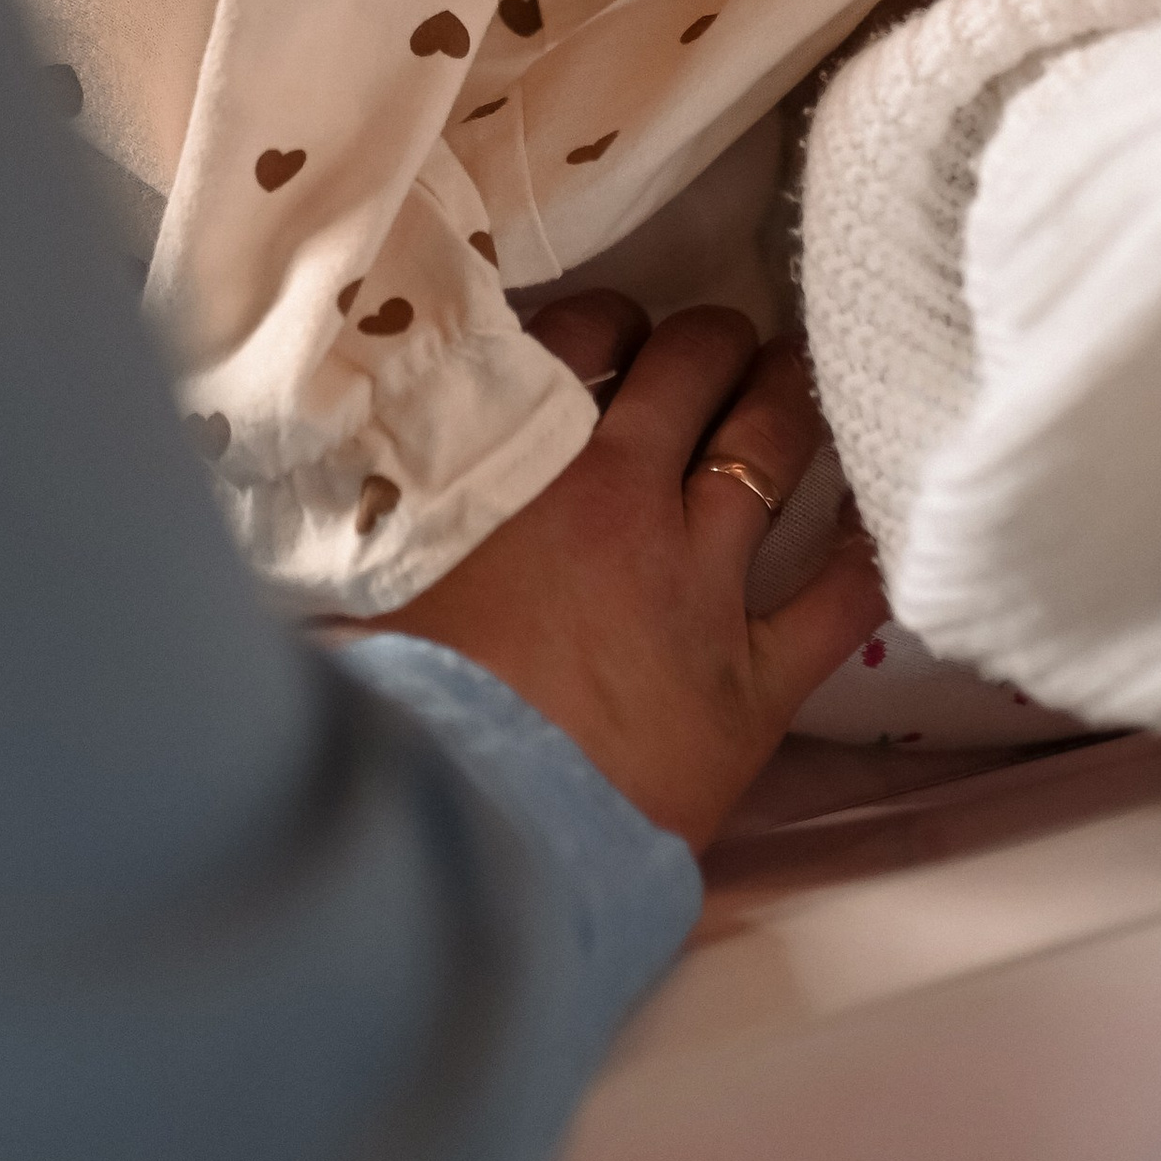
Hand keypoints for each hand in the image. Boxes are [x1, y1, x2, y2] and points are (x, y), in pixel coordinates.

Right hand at [389, 293, 885, 853]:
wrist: (471, 837)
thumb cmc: (395, 715)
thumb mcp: (353, 590)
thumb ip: (357, 528)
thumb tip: (285, 511)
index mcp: (525, 468)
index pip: (584, 338)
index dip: (608, 322)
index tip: (612, 335)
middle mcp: (627, 502)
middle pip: (696, 371)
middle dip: (715, 344)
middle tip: (722, 344)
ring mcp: (703, 588)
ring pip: (772, 452)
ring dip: (790, 404)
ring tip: (799, 383)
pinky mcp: (756, 682)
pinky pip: (840, 599)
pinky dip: (864, 553)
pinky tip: (876, 521)